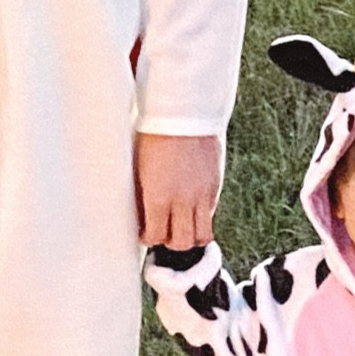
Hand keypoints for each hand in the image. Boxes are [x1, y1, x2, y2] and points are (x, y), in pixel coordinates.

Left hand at [135, 132, 220, 248]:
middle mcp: (182, 201)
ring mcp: (202, 194)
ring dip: (191, 235)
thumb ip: (144, 196)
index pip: (155, 237)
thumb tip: (143, 214)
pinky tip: (191, 206)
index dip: (148, 238)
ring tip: (181, 225)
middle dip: (170, 243)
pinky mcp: (215, 185)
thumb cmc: (153, 135)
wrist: (183, 112)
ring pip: (202, 236)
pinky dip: (201, 217)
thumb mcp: (139, 168)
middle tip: (163, 232)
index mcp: (158, 197)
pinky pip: (211, 214)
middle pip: (181, 243)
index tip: (145, 232)